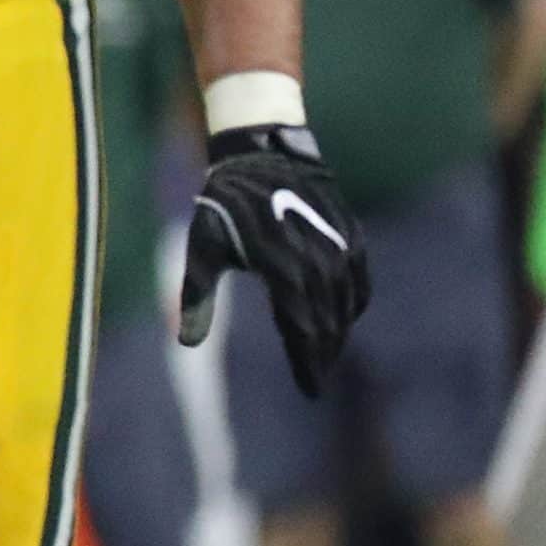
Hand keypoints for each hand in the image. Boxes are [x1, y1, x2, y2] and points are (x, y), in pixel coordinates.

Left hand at [179, 124, 370, 397]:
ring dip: (340, 332)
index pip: (301, 330)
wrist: (261, 154)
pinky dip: (355, 303)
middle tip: (316, 377)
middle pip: (329, 323)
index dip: (307, 363)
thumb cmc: (223, 205)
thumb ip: (196, 296)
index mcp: (280, 268)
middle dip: (323, 354)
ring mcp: (338, 246)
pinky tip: (346, 318)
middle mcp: (316, 260)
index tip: (310, 391)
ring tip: (327, 354)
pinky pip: (361, 281)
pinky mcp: (352, 235)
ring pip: (348, 305)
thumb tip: (184, 343)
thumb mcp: (202, 247)